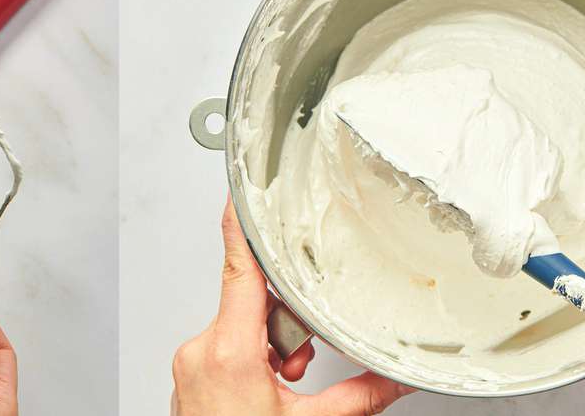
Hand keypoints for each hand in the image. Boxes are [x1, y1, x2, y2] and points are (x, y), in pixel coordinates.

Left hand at [170, 200, 410, 415]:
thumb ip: (358, 396)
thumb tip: (396, 381)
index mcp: (228, 353)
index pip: (237, 268)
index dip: (239, 224)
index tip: (239, 189)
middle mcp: (200, 353)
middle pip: (250, 303)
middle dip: (283, 326)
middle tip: (296, 367)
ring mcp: (189, 367)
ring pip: (239, 329)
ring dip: (268, 348)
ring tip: (282, 386)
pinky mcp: (187, 380)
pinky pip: (223, 349)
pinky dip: (249, 362)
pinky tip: (265, 392)